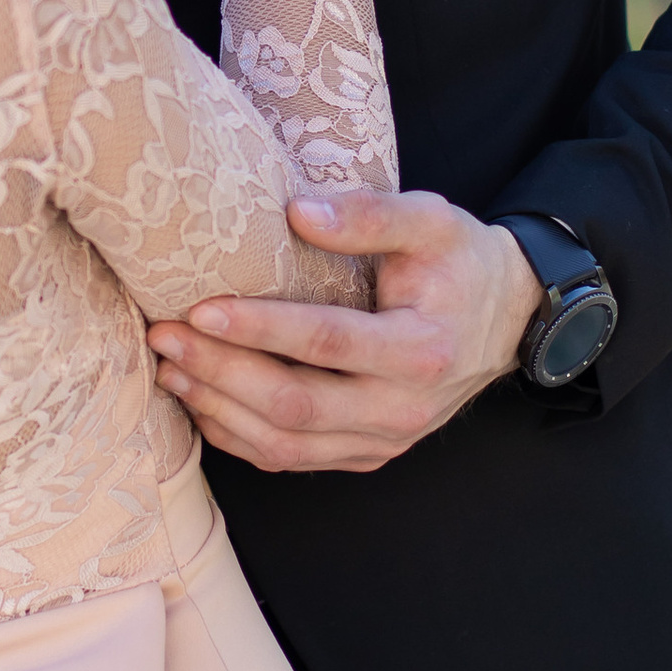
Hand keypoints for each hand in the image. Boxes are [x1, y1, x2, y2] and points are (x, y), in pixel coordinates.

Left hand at [146, 191, 537, 472]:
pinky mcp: (367, 454)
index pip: (328, 343)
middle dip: (221, 371)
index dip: (260, 328)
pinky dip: (239, 436)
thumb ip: (369, 214)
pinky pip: (293, 458)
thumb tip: (297, 212)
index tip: (201, 307)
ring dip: (219, 408)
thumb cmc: (460, 262)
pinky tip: (201, 401)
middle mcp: (403, 407)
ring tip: (170, 367)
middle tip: (165, 336)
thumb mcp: (432, 220)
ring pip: (287, 443)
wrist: (506, 319)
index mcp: (421, 349)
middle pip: (296, 404)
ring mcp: (385, 440)